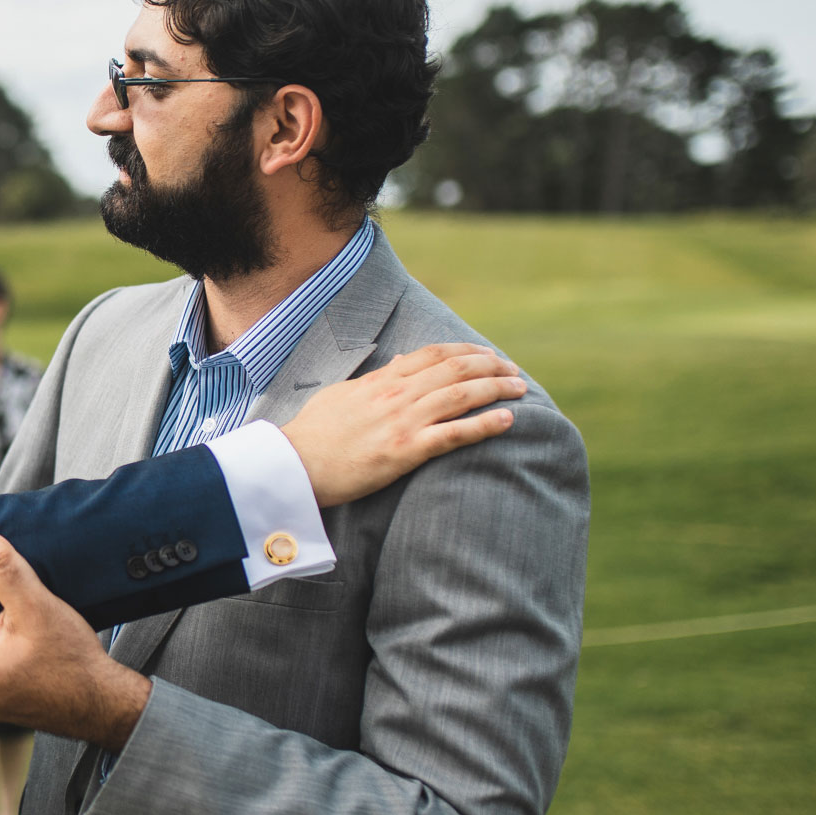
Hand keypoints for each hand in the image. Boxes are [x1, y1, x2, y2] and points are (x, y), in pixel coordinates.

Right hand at [281, 343, 525, 506]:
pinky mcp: (406, 451)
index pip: (434, 354)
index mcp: (381, 380)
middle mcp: (396, 394)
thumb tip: (396, 365)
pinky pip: (455, 433)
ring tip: (521, 389)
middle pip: (456, 369)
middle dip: (492, 366)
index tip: (488, 355)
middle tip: (514, 371)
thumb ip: (373, 380)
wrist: (294, 464)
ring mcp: (403, 421)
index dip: (467, 350)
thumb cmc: (313, 434)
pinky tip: (508, 420)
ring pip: (462, 395)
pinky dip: (486, 424)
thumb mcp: (340, 394)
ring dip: (497, 388)